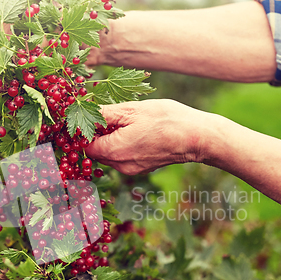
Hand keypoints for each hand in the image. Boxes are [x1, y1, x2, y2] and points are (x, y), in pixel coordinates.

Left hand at [85, 99, 215, 174]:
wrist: (196, 138)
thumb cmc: (166, 120)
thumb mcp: (131, 110)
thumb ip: (104, 114)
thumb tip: (85, 112)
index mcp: (114, 151)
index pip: (86, 146)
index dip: (84, 132)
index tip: (91, 116)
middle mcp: (120, 165)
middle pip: (97, 152)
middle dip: (98, 135)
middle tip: (109, 116)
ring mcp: (132, 169)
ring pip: (110, 155)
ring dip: (111, 140)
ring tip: (125, 122)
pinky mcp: (142, 168)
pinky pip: (123, 158)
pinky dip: (123, 146)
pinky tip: (136, 131)